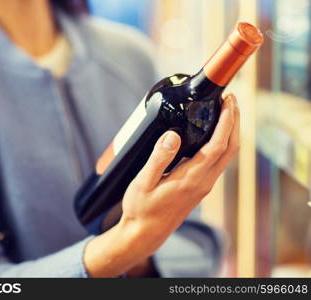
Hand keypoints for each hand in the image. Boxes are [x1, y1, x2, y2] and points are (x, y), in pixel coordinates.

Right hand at [84, 94, 238, 276]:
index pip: (219, 145)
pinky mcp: (199, 188)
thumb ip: (158, 158)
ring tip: (224, 112)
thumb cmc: (141, 209)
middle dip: (235, 122)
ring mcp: (203, 186)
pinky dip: (221, 143)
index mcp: (191, 178)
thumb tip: (173, 134)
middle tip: (230, 100)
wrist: (145, 234)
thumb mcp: (143, 183)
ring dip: (230, 132)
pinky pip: (218, 162)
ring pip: (226, 156)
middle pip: (231, 149)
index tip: (228, 101)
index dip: (227, 121)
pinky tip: (211, 134)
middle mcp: (203, 182)